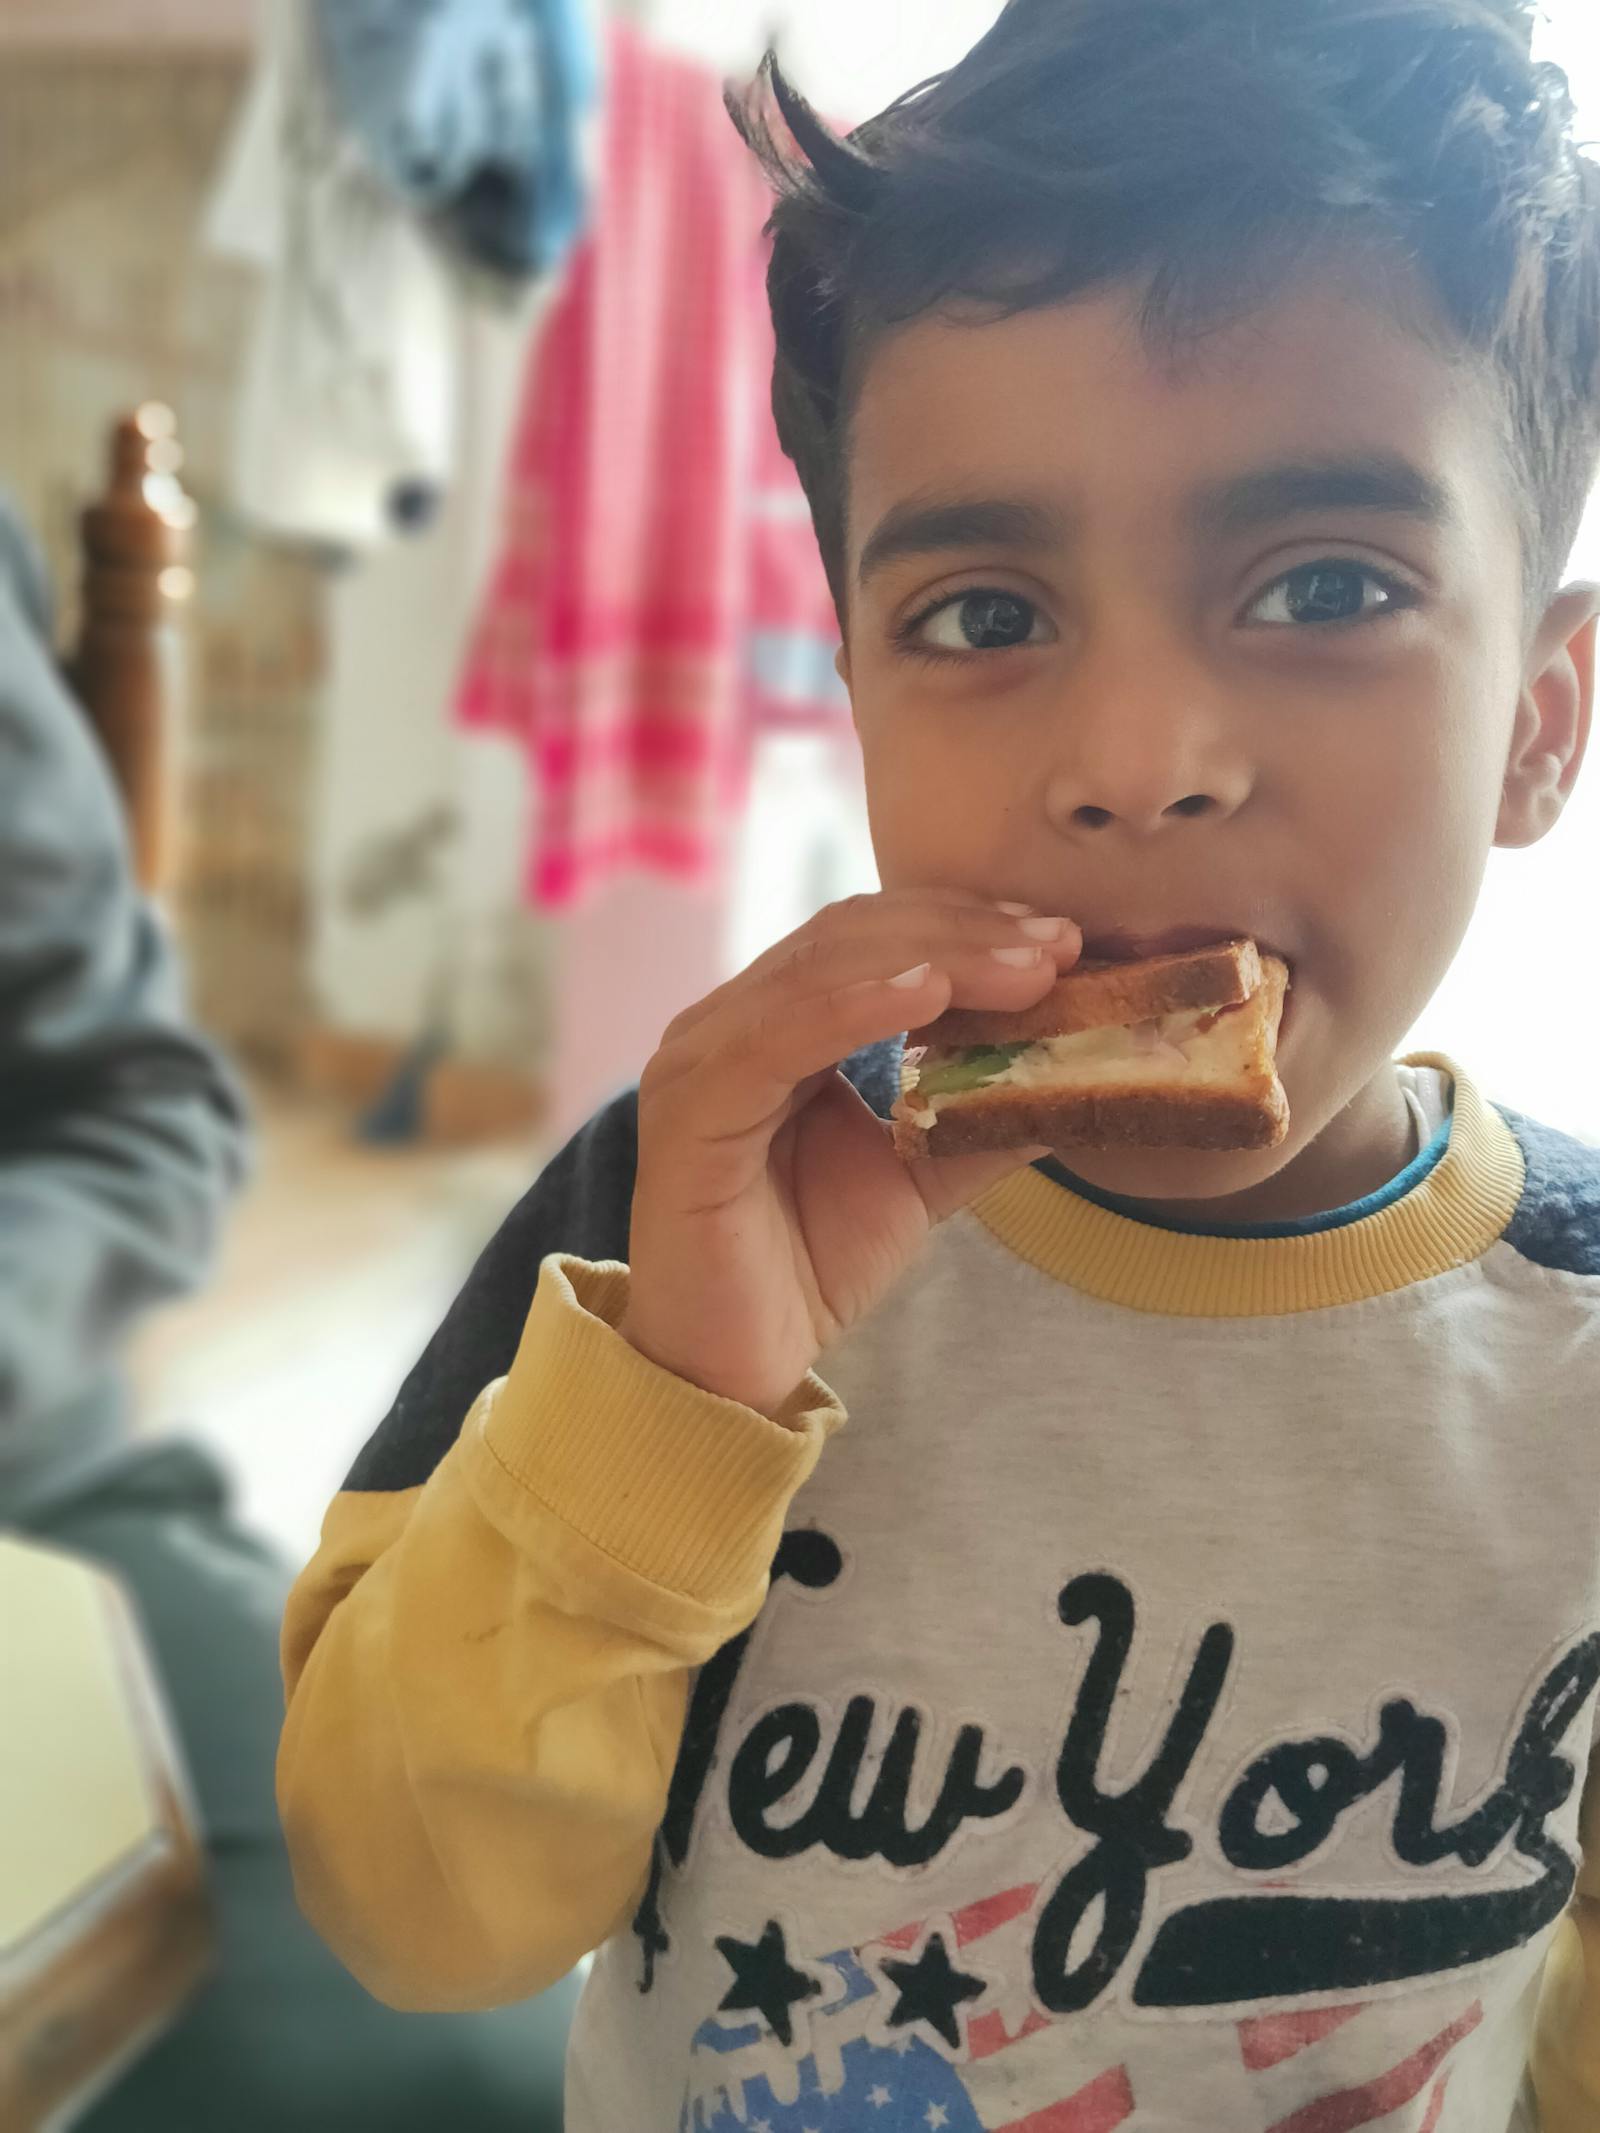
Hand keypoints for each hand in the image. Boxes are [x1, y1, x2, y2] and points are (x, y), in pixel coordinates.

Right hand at [617, 891, 1081, 1416]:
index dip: (967, 924)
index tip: (1061, 939)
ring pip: (821, 971)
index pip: (872, 937)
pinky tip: (931, 992)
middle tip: (1058, 946)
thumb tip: (1081, 1065)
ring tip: (1023, 970)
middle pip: (851, 935)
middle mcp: (727, 1024)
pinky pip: (777, 1038)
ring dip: (933, 957)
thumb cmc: (808, 1266)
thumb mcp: (920, 1174)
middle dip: (964, 932)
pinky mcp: (689, 1111)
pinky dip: (857, 1005)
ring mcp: (699, 1059)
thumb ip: (982, 1114)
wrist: (733, 1367)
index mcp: (774, 1022)